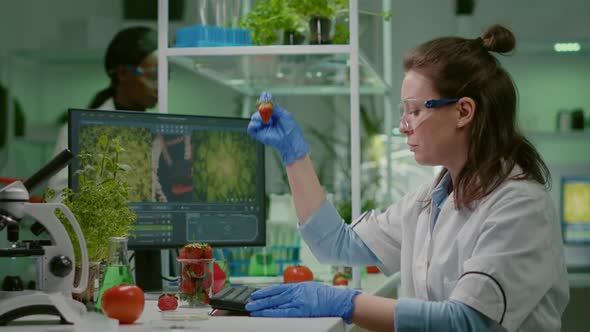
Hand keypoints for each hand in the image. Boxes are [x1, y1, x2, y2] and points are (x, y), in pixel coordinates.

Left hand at [245, 281, 360, 322]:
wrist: (339, 301)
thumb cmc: (327, 296)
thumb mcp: (310, 288)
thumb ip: (298, 291)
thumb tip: (285, 294)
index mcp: (298, 286)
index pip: (277, 288)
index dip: (265, 291)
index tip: (256, 294)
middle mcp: (296, 292)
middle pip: (274, 295)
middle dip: (260, 299)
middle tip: (249, 302)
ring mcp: (298, 301)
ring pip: (276, 303)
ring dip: (263, 306)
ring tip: (252, 308)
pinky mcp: (301, 310)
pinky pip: (283, 312)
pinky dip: (272, 312)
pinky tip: (264, 313)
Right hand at [247, 91, 309, 164]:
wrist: (291, 140)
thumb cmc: (290, 129)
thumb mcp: (284, 114)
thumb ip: (275, 107)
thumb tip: (267, 97)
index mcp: (274, 115)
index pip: (266, 105)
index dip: (264, 99)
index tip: (265, 94)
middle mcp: (267, 120)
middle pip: (259, 110)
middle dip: (262, 108)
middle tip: (267, 109)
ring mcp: (262, 127)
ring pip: (254, 117)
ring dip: (259, 116)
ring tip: (268, 121)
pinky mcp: (259, 134)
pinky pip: (251, 127)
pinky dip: (254, 124)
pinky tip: (262, 124)